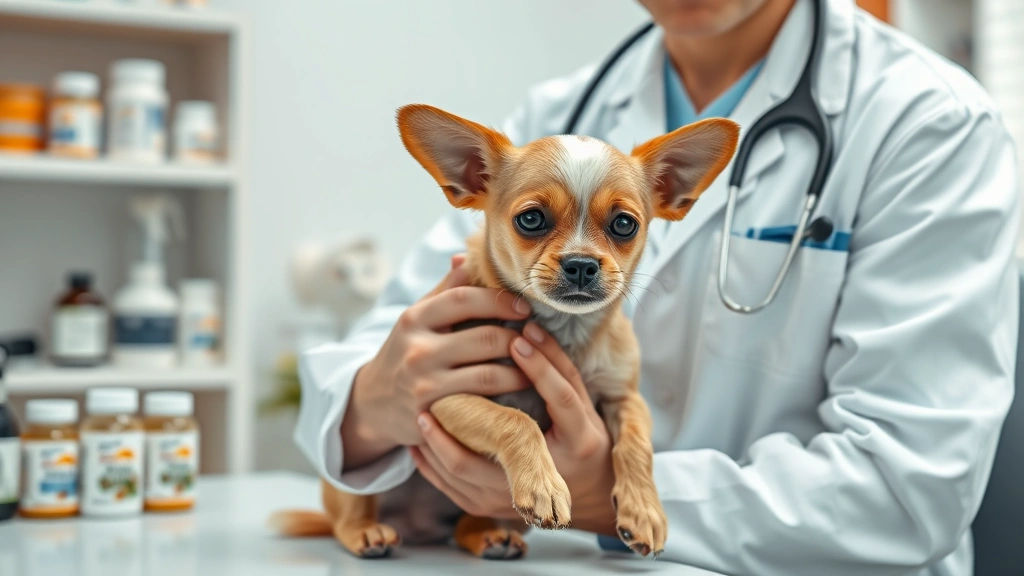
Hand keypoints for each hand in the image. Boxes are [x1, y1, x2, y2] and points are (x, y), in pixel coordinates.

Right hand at [342, 255, 533, 470]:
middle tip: (536, 340)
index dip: (501, 301)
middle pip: (485, 338)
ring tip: (535, 369)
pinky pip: (481, 405)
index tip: (525, 308)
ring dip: (521, 371)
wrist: (373, 403)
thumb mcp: (417, 318)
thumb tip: (466, 255)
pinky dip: (506, 400)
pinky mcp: (433, 414)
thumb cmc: (406, 351)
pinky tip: (520, 396)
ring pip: (489, 375)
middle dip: (518, 338)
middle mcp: (417, 349)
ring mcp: (424, 384)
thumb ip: (444, 289)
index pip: (465, 299)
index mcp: (415, 318)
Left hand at [412, 322, 615, 533]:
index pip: (559, 399)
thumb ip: (559, 369)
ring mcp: (514, 496)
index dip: (539, 368)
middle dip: (457, 422)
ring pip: (461, 471)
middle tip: (433, 396)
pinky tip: (420, 441)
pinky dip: (431, 463)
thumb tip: (529, 329)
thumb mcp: (583, 404)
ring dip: (436, 442)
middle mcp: (548, 474)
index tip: (514, 340)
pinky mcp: (490, 507)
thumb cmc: (582, 437)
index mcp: (579, 442)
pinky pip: (450, 487)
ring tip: (421, 415)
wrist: (587, 491)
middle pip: (495, 446)